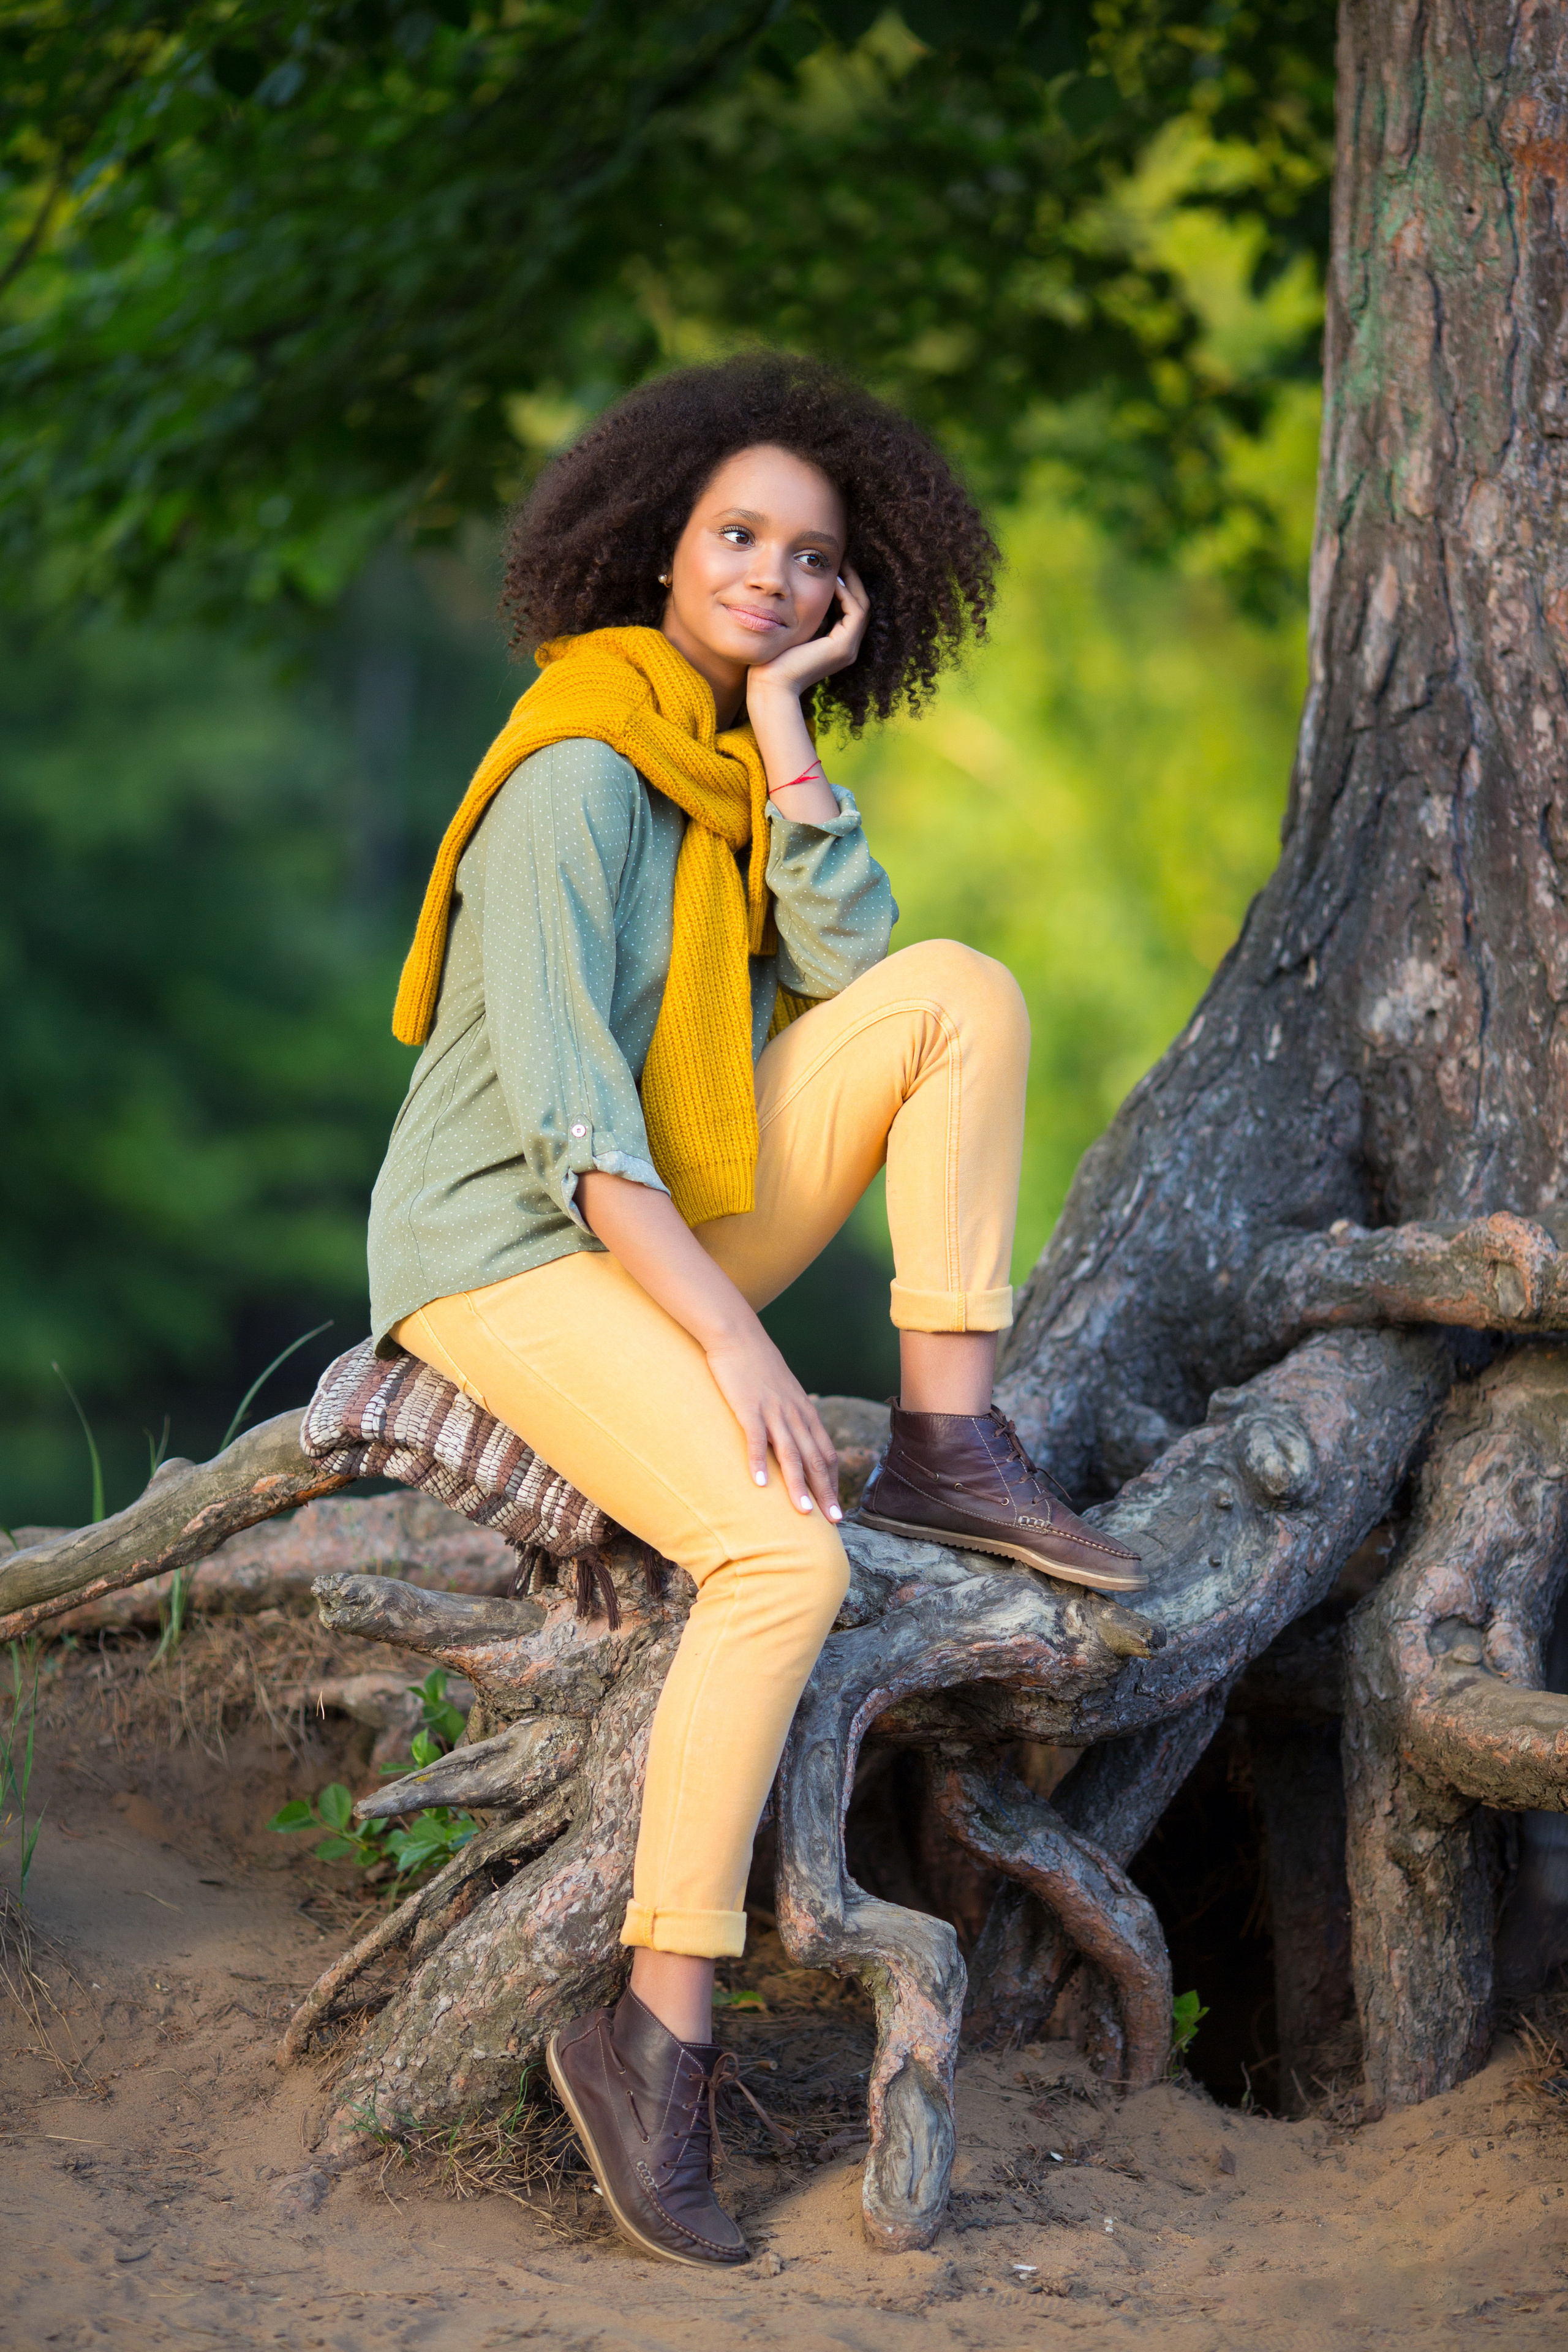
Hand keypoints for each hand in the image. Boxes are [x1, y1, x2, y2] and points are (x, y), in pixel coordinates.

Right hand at [702, 1325, 841, 1520]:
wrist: (738, 1335)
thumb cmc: (758, 1365)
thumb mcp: (784, 1392)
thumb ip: (792, 1416)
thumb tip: (797, 1440)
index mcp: (805, 1412)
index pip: (826, 1453)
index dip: (832, 1482)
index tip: (836, 1508)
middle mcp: (795, 1413)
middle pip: (815, 1458)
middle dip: (825, 1491)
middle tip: (833, 1520)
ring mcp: (773, 1410)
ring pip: (791, 1453)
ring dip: (798, 1484)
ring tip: (803, 1512)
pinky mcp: (748, 1406)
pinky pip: (756, 1438)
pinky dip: (760, 1462)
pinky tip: (760, 1484)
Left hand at [746, 563, 869, 718]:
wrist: (771, 683)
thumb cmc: (773, 659)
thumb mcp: (793, 628)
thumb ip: (805, 613)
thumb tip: (803, 588)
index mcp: (836, 645)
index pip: (849, 609)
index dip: (844, 585)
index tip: (833, 565)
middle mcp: (847, 647)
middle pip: (860, 605)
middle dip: (852, 580)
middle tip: (843, 557)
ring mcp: (848, 649)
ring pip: (861, 607)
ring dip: (852, 583)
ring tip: (841, 563)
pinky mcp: (844, 647)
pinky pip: (855, 613)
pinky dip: (846, 595)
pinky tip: (833, 581)